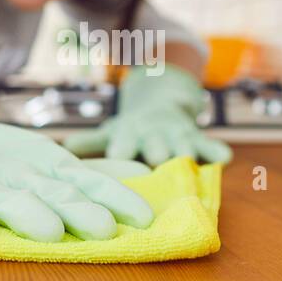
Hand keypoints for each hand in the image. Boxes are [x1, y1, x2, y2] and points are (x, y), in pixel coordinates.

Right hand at [0, 117, 154, 240]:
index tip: (144, 218)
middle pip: (51, 190)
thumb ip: (92, 171)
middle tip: (104, 229)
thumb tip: (144, 174)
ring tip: (51, 232)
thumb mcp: (45, 159)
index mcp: (45, 162)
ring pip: (6, 197)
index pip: (87, 179)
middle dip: (79, 208)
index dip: (114, 197)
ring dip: (28, 212)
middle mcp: (16, 168)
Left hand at [63, 63, 232, 166]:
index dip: (120, 158)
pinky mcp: (199, 136)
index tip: (115, 177)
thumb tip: (60, 151)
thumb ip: (89, 144)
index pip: (122, 148)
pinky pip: (211, 145)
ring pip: (184, 149)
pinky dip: (216, 152)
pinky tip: (222, 160)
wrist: (162, 101)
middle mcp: (152, 134)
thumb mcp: (109, 133)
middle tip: (156, 179)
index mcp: (128, 135)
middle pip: (156, 150)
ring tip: (188, 178)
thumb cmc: (130, 129)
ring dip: (185, 160)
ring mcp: (178, 135)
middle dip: (157, 160)